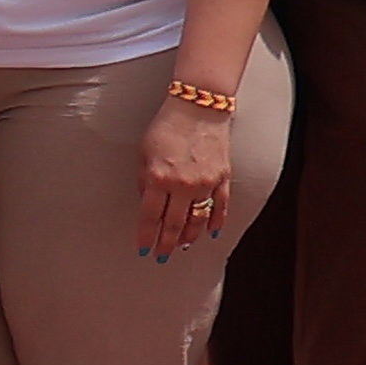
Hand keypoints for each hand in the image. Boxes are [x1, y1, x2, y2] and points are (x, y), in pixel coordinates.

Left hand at [135, 96, 238, 256]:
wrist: (199, 108)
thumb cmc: (167, 127)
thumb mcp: (144, 153)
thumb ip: (144, 180)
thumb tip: (146, 202)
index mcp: (158, 178)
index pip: (150, 216)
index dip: (146, 236)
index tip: (143, 250)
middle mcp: (182, 185)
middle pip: (173, 224)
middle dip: (166, 243)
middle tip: (161, 256)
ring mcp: (205, 183)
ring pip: (198, 220)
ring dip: (189, 236)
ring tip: (182, 247)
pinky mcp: (222, 178)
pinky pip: (220, 207)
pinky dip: (215, 222)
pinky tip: (210, 233)